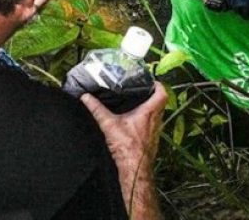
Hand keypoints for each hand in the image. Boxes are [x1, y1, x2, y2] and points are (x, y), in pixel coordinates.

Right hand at [82, 82, 166, 219]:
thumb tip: (86, 98)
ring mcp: (156, 130)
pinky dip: (147, 120)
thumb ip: (97, 109)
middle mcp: (156, 119)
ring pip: (158, 114)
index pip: (162, 93)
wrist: (134, 168)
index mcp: (149, 112)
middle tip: (142, 90)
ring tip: (138, 103)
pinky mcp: (153, 139)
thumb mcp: (109, 124)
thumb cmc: (127, 147)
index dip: (158, 85)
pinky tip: (136, 122)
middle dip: (152, 95)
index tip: (149, 81)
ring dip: (150, 108)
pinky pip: (153, 125)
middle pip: (161, 102)